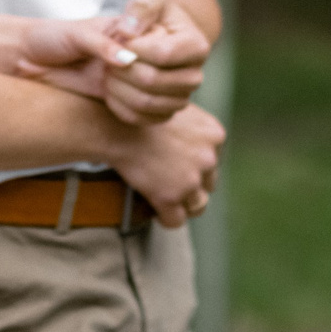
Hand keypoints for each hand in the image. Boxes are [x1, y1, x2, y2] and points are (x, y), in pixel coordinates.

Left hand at [13, 0, 208, 124]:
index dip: (133, 48)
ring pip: (146, 102)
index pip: (163, 53)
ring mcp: (180, 97)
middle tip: (110, 57)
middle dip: (121, 68)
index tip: (119, 39)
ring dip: (117, 86)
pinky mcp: (162, 114)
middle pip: (153, 80)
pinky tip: (110, 88)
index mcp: (194, 43)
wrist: (107, 49)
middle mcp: (193, 73)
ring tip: (109, 71)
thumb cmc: (123, 20)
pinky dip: (118, 104)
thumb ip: (136, 13)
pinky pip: (140, 118)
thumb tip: (129, 43)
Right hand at [104, 102, 223, 227]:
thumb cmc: (140, 117)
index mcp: (214, 134)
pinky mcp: (169, 197)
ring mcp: (190, 180)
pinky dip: (166, 218)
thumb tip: (190, 148)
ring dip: (183, 204)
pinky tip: (156, 212)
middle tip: (170, 182)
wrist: (115, 127)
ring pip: (198, 205)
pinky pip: (176, 220)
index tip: (180, 166)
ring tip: (166, 200)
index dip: (197, 166)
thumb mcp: (177, 111)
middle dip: (192, 184)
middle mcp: (208, 158)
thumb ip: (193, 129)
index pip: (215, 160)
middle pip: (208, 182)